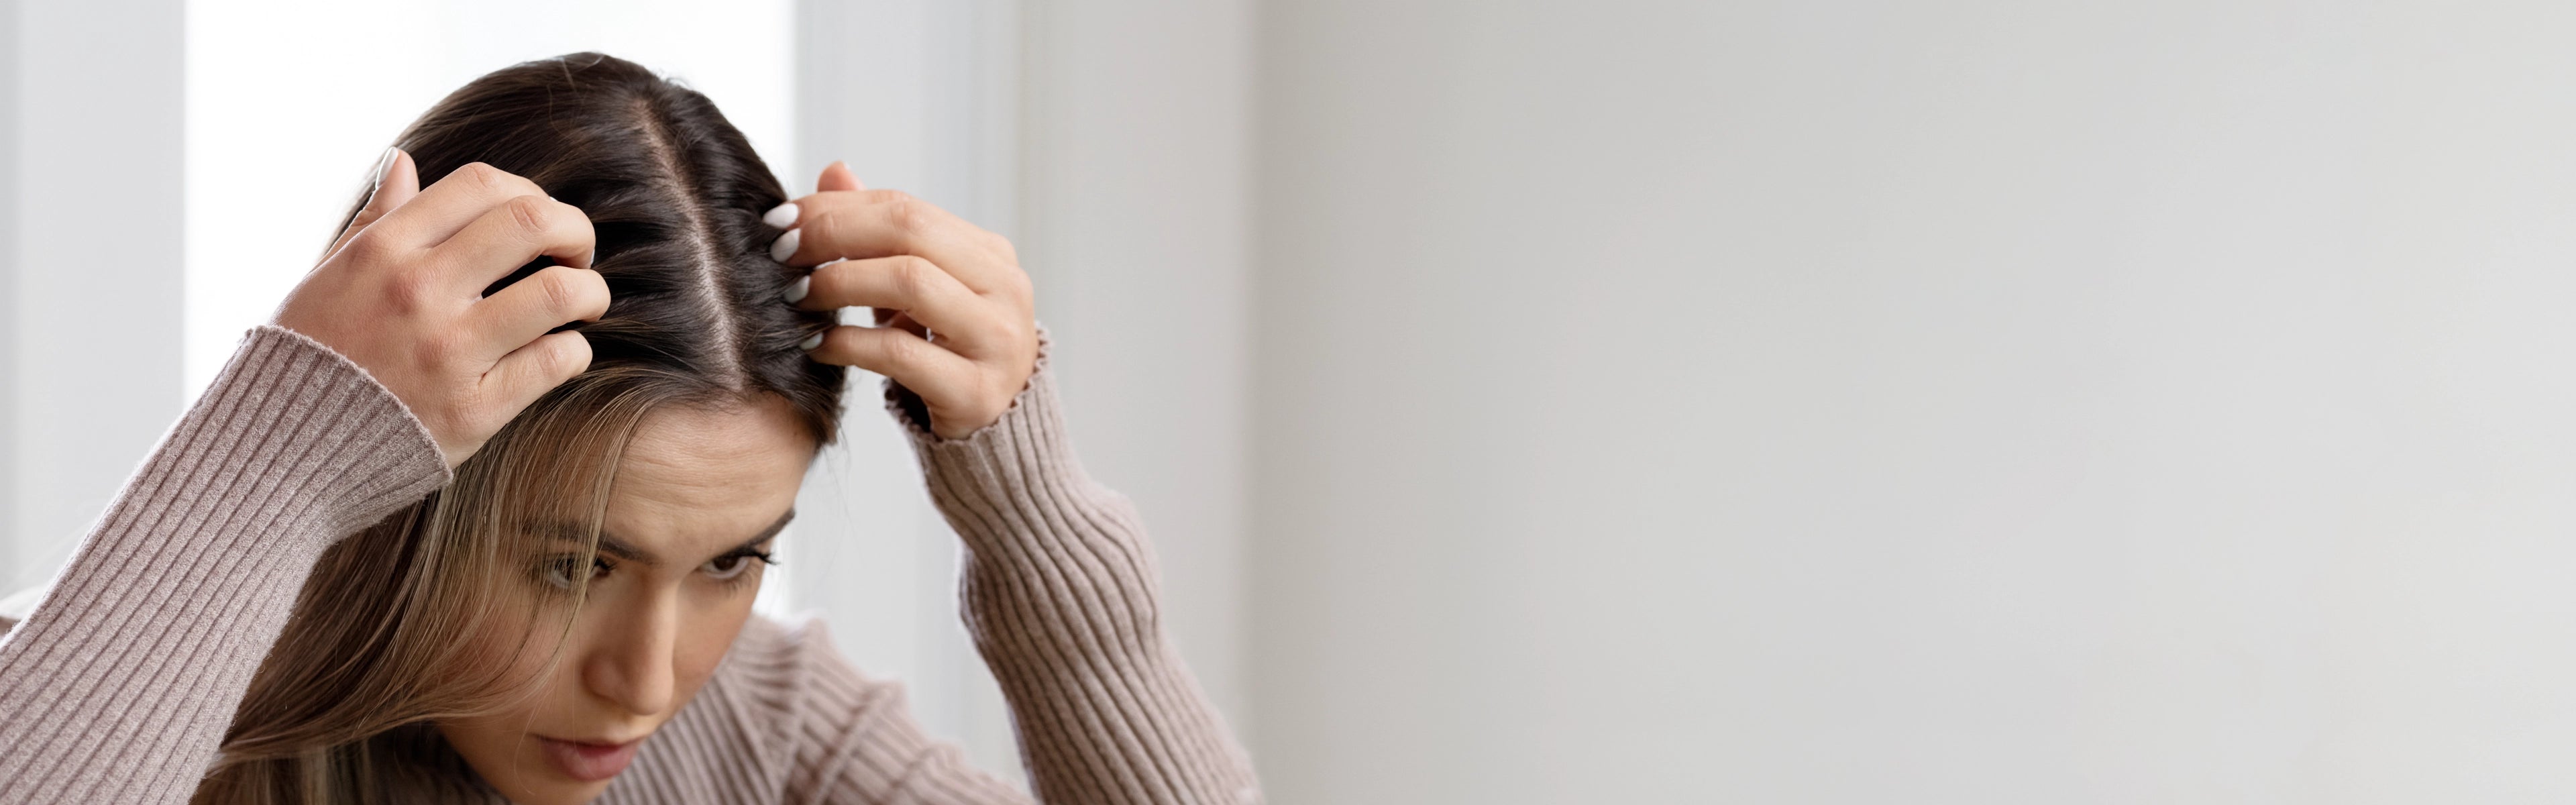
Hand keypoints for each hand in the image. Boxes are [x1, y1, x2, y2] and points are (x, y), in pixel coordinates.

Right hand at [273, 149, 608, 468]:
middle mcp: (418, 291)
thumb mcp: (328, 276)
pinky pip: (558, 360)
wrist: (283, 451)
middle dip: (575, 231)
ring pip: (560, 292)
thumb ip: (374, 219)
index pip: (482, 184)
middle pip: (533, 222)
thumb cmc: (312, 355)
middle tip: (577, 255)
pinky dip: (575, 351)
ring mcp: (448, 351)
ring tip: (584, 304)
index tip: (538, 220)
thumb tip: (401, 160)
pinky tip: (560, 353)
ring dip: (590, 292)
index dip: (529, 193)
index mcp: (383, 250)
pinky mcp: (475, 408)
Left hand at [771, 162, 1038, 439]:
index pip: (906, 208)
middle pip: (910, 232)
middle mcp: (1004, 288)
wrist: (996, 434)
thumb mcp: (918, 291)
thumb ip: (880, 235)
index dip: (836, 208)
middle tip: (781, 254)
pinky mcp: (978, 392)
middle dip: (833, 236)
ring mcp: (998, 340)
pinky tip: (817, 345)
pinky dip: (848, 344)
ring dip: (840, 284)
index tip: (780, 221)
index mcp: (990, 255)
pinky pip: (901, 353)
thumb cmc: (947, 354)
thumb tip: (835, 171)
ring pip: (911, 283)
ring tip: (796, 296)